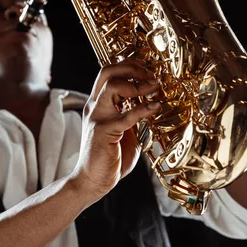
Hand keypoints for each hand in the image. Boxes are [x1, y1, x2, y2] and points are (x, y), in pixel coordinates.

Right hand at [71, 59, 160, 200]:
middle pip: (107, 71)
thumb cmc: (108, 159)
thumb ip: (134, 118)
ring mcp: (97, 117)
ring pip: (112, 85)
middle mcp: (94, 106)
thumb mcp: (125, 132)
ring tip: (154, 88)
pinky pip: (126, 115)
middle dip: (132, 67)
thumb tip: (153, 106)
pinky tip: (155, 108)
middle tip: (151, 75)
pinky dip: (143, 109)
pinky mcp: (104, 131)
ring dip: (137, 84)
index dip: (129, 65)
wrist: (91, 181)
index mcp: (98, 104)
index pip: (108, 73)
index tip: (148, 69)